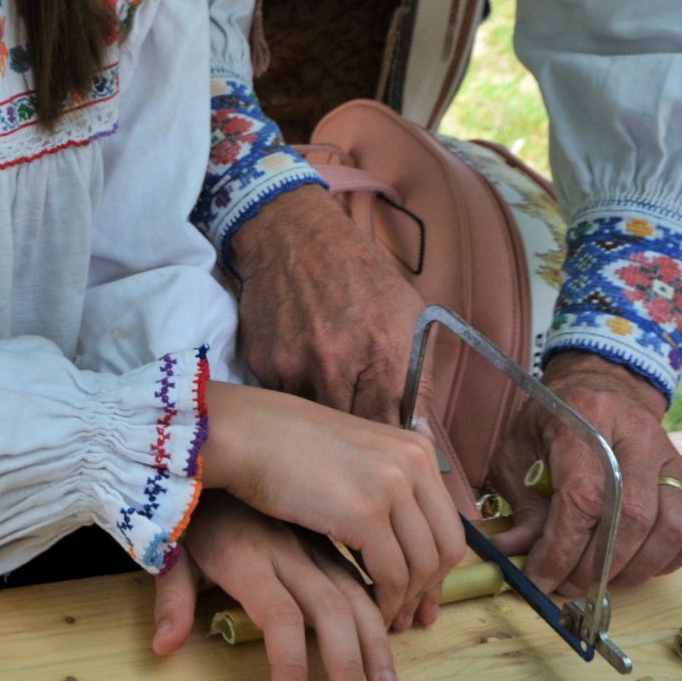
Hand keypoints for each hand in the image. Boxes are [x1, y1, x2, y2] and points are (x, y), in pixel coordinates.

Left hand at [152, 496, 399, 680]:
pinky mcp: (330, 537)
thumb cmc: (196, 510)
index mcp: (247, 556)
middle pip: (329, 612)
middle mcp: (289, 550)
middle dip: (346, 670)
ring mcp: (314, 542)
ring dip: (377, 644)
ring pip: (359, 592)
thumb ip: (171, 598)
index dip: (287, 668)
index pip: (278, 618)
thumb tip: (163, 647)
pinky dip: (385, 604)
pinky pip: (367, 572)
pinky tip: (397, 633)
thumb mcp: (173, 550)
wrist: (222, 445)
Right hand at [203, 382, 463, 631]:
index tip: (424, 598)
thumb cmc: (285, 446)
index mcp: (416, 449)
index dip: (440, 569)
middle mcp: (413, 464)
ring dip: (405, 601)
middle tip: (409, 619)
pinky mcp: (366, 512)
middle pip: (444, 548)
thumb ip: (382, 481)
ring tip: (384, 621)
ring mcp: (392, 486)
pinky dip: (384, 602)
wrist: (244, 432)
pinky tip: (367, 612)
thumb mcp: (352, 453)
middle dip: (428, 591)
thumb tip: (403, 525)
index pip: (448, 523)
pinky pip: (391, 575)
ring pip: (421, 566)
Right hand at [232, 184, 426, 421]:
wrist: (291, 235)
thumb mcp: (408, 312)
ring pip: (313, 420)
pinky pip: (284, 401)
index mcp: (382, 349)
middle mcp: (336, 361)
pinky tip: (303, 371)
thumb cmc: (358, 273)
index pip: (389, 427)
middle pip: (348, 432)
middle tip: (359, 427)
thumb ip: (417, 375)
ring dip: (322, 416)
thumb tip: (418, 432)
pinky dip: (295, 396)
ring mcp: (294, 364)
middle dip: (355, 437)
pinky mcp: (263, 364)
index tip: (388, 444)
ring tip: (330, 392)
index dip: (389, 442)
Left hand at [489, 352, 681, 594]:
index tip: (541, 580)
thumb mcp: (518, 449)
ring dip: (631, 570)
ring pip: (669, 530)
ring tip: (597, 580)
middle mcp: (639, 436)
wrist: (602, 387)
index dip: (563, 548)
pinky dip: (661, 562)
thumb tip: (512, 554)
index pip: (584, 496)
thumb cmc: (553, 421)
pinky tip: (629, 564)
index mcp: (588, 419)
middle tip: (567, 587)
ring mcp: (671, 459)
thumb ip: (519, 502)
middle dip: (595, 566)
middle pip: (631, 518)